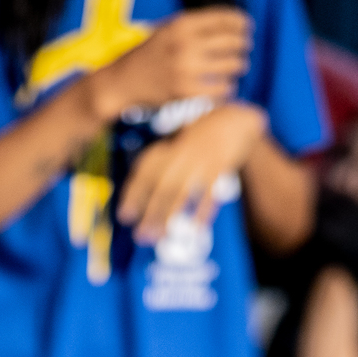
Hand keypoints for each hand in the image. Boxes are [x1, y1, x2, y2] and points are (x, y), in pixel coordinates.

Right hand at [92, 7, 251, 116]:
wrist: (123, 81)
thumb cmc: (148, 54)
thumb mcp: (167, 30)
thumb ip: (194, 26)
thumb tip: (229, 26)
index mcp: (182, 24)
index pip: (223, 18)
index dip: (240, 22)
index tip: (247, 27)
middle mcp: (185, 44)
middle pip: (230, 41)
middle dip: (242, 45)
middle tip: (245, 49)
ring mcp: (185, 69)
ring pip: (229, 66)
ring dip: (238, 67)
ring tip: (238, 67)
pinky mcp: (184, 93)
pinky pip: (218, 90)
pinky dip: (226, 89)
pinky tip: (226, 88)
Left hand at [117, 101, 266, 240]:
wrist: (233, 120)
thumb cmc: (198, 137)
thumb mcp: (175, 143)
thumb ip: (160, 164)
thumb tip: (140, 200)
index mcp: (169, 147)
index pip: (145, 171)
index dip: (132, 194)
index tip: (124, 215)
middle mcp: (182, 153)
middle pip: (162, 186)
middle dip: (149, 213)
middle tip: (140, 236)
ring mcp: (202, 161)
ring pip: (182, 192)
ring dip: (169, 216)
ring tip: (160, 237)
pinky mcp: (220, 168)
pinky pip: (209, 194)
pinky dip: (201, 213)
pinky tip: (195, 230)